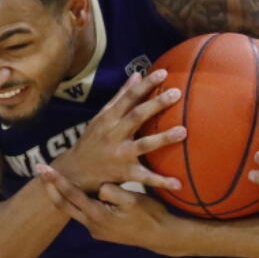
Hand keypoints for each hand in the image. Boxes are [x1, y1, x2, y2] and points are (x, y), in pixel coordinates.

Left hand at [37, 164, 185, 254]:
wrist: (160, 235)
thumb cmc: (150, 215)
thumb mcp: (134, 200)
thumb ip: (113, 192)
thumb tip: (100, 186)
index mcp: (98, 216)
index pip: (72, 196)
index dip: (57, 181)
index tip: (45, 167)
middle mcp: (92, 226)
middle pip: (64, 205)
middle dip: (50, 187)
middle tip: (40, 169)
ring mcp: (95, 230)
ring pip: (72, 209)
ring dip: (62, 194)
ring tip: (53, 178)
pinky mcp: (100, 230)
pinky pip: (83, 213)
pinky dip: (76, 200)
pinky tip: (75, 189)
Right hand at [51, 69, 185, 193]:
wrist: (75, 172)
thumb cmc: (93, 141)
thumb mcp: (101, 117)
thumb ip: (120, 97)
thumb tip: (137, 75)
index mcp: (109, 118)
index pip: (128, 97)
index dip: (145, 85)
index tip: (163, 73)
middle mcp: (113, 134)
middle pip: (136, 117)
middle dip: (156, 104)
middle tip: (177, 93)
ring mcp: (119, 154)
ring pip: (143, 145)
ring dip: (163, 138)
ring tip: (183, 131)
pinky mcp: (124, 174)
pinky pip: (144, 177)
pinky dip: (161, 181)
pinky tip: (178, 184)